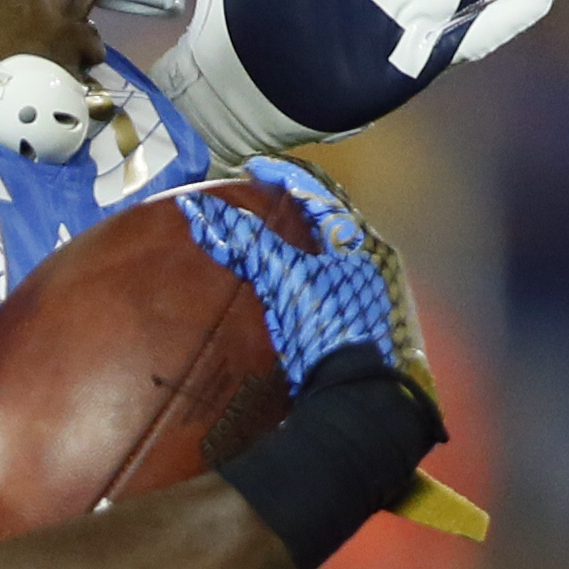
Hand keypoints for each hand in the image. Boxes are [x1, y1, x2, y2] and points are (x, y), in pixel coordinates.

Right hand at [180, 157, 439, 405]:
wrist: (360, 399)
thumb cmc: (332, 332)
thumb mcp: (287, 280)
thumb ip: (249, 244)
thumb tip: (200, 213)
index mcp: (361, 242)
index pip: (320, 193)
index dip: (283, 176)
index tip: (251, 169)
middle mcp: (368, 263)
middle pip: (321, 220)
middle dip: (284, 207)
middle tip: (250, 200)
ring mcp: (362, 295)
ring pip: (320, 253)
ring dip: (287, 241)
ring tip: (254, 236)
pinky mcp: (350, 324)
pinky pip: (318, 284)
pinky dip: (291, 273)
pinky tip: (272, 282)